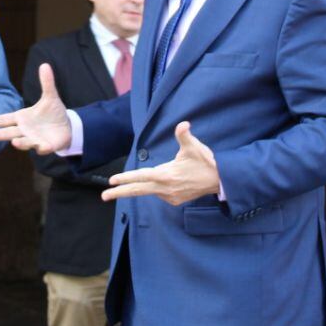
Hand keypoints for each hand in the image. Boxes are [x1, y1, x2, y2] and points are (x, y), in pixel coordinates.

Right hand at [0, 63, 70, 153]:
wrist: (67, 126)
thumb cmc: (53, 112)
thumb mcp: (50, 96)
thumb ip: (46, 82)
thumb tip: (45, 64)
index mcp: (23, 117)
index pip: (6, 119)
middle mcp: (25, 130)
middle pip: (10, 132)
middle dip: (0, 134)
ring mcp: (34, 139)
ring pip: (25, 142)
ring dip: (20, 143)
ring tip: (14, 142)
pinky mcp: (46, 146)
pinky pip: (42, 148)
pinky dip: (41, 148)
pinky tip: (42, 146)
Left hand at [102, 121, 218, 205]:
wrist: (221, 181)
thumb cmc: (206, 162)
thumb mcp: (194, 147)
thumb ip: (184, 135)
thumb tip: (183, 124)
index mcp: (166, 175)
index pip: (140, 176)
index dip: (125, 178)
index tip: (111, 181)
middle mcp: (165, 188)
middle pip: (138, 190)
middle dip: (119, 193)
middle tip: (104, 196)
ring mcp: (170, 196)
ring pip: (149, 191)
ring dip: (139, 187)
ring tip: (135, 182)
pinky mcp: (175, 200)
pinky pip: (160, 194)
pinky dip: (155, 188)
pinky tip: (163, 182)